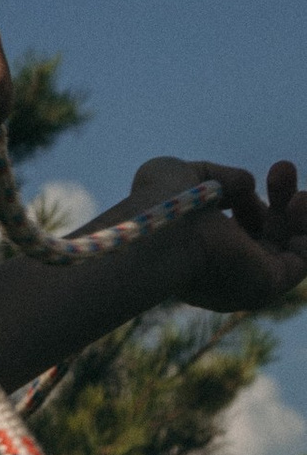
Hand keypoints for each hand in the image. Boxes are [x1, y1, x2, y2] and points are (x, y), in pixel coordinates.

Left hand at [135, 153, 306, 313]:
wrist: (161, 236)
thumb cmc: (161, 205)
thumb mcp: (186, 175)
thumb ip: (220, 176)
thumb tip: (248, 184)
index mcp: (200, 248)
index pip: (235, 227)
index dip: (247, 198)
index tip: (248, 180)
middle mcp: (224, 268)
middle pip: (268, 234)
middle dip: (282, 196)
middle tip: (282, 168)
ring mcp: (245, 279)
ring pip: (289, 245)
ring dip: (301, 212)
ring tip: (297, 193)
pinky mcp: (266, 286)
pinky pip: (303, 262)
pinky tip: (299, 203)